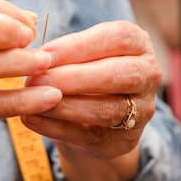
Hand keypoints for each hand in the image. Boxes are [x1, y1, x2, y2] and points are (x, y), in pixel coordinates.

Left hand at [23, 21, 161, 180]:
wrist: (93, 119)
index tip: (44, 54)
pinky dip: (57, 127)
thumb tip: (33, 58)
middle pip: (118, 75)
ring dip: (66, 105)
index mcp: (138, 44)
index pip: (117, 39)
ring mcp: (141, 112)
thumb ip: (63, 53)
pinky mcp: (123, 142)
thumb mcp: (78, 55)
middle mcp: (148, 76)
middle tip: (36, 80)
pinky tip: (32, 119)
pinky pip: (90, 136)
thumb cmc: (82, 73)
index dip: (79, 46)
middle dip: (74, 78)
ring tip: (33, 101)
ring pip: (108, 109)